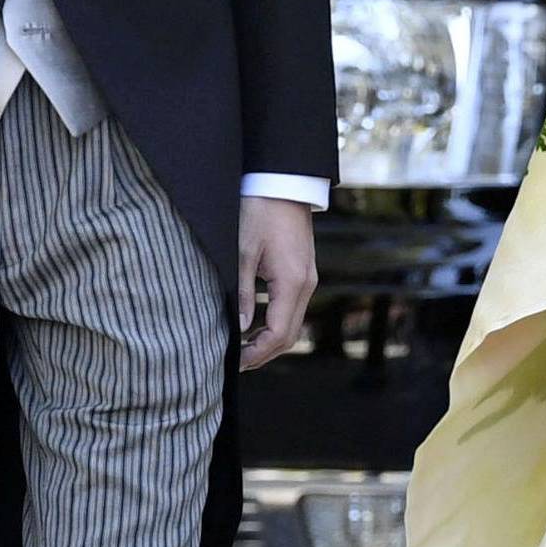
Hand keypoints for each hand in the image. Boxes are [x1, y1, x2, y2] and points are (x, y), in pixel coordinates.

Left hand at [238, 197, 317, 370]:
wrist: (283, 184)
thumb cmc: (260, 211)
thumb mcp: (243, 251)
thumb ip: (243, 292)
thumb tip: (240, 327)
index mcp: (292, 282)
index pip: (279, 333)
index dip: (258, 353)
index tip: (237, 362)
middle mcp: (306, 284)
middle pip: (291, 334)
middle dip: (265, 352)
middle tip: (238, 361)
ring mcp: (308, 279)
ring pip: (293, 323)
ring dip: (270, 339)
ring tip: (243, 346)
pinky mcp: (304, 272)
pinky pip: (293, 307)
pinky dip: (276, 322)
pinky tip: (254, 324)